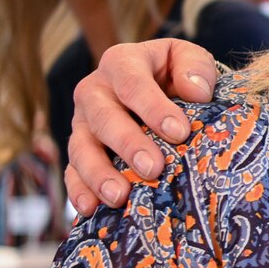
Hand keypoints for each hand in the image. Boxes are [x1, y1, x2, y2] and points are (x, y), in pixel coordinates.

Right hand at [63, 39, 216, 214]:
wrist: (160, 86)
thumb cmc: (176, 72)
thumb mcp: (189, 58)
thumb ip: (195, 67)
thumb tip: (197, 93)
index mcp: (121, 62)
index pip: (133, 83)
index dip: (154, 107)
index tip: (180, 132)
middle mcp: (94, 91)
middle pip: (103, 117)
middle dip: (128, 144)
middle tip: (153, 169)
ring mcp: (82, 122)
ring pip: (81, 147)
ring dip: (99, 174)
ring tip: (120, 196)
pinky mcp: (79, 150)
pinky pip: (71, 171)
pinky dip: (79, 190)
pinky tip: (91, 209)